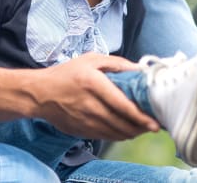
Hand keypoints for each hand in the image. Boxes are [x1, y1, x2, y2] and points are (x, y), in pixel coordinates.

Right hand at [33, 52, 159, 140]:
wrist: (40, 93)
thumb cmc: (67, 73)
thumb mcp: (90, 60)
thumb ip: (116, 63)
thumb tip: (139, 69)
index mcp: (93, 83)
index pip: (122, 105)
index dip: (141, 117)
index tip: (155, 122)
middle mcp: (90, 104)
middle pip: (122, 123)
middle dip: (141, 127)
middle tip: (153, 125)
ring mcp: (85, 121)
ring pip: (116, 134)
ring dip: (132, 133)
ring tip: (141, 127)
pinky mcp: (82, 132)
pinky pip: (106, 137)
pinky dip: (119, 135)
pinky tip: (124, 129)